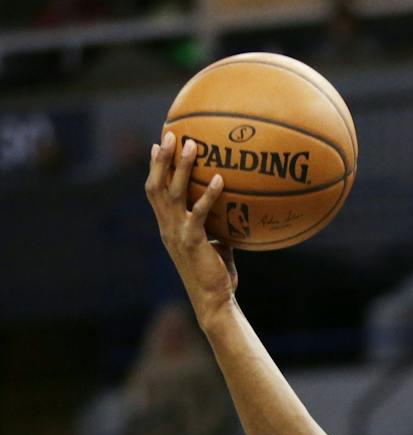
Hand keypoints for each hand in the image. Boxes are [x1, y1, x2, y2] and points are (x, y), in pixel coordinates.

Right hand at [145, 131, 238, 327]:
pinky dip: (209, 195)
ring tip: (193, 145)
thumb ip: (218, 230)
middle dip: (162, 158)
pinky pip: (199, 213)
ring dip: (182, 167)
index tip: (159, 145)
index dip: (155, 168)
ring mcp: (177, 233)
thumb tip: (235, 214)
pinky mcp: (193, 241)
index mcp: (168, 226)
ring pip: (173, 193)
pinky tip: (221, 180)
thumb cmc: (216, 276)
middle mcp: (167, 226)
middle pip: (157, 185)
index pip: (155, 191)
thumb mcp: (216, 247)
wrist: (213, 300)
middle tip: (171, 134)